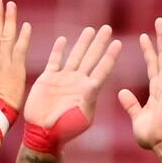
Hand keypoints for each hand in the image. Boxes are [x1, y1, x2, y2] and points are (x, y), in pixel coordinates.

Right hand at [22, 25, 120, 146]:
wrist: (43, 134)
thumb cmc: (64, 130)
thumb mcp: (81, 117)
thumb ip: (87, 100)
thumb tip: (93, 84)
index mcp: (88, 90)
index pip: (102, 69)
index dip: (110, 56)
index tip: (118, 42)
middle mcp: (77, 82)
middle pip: (91, 58)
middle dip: (99, 43)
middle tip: (107, 28)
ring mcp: (63, 79)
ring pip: (74, 56)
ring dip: (82, 43)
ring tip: (90, 30)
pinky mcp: (47, 80)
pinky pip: (54, 61)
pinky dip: (58, 50)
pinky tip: (63, 39)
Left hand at [118, 17, 161, 149]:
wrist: (161, 143)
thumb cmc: (151, 135)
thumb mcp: (137, 117)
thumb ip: (131, 104)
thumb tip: (122, 92)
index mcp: (157, 91)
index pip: (153, 65)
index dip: (149, 51)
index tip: (143, 36)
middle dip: (161, 39)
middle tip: (159, 21)